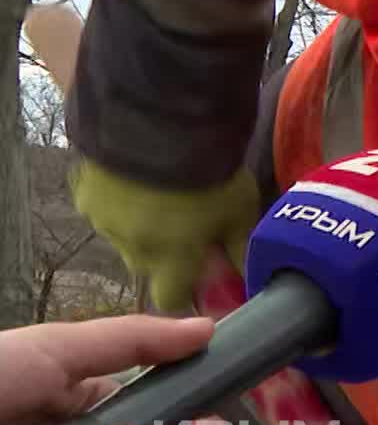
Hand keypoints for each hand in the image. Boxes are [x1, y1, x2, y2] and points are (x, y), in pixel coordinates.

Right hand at [71, 159, 259, 311]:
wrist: (162, 125)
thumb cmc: (211, 173)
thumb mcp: (240, 212)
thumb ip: (238, 249)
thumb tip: (243, 276)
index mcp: (169, 259)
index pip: (171, 299)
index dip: (186, 291)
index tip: (200, 273)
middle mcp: (132, 248)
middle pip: (148, 265)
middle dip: (166, 252)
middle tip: (188, 224)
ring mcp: (104, 221)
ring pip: (126, 235)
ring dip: (142, 224)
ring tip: (164, 192)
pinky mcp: (86, 194)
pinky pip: (106, 207)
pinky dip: (122, 200)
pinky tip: (139, 176)